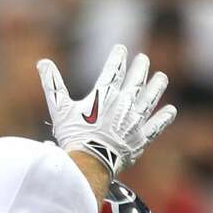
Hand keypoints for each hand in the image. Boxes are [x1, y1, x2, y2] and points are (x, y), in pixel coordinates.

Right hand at [38, 44, 176, 175]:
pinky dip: (164, 117)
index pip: (114, 69)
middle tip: (143, 59)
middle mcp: (124, 103)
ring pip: (151, 98)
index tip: (121, 49)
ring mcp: (135, 120)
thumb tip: (42, 62)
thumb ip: (52, 84)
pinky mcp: (141, 138)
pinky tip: (170, 110)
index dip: (118, 57)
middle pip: (136, 80)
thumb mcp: (59, 109)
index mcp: (105, 95)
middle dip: (140, 67)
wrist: (90, 163)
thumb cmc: (73, 136)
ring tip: (162, 77)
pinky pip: (156, 125)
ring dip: (157, 86)